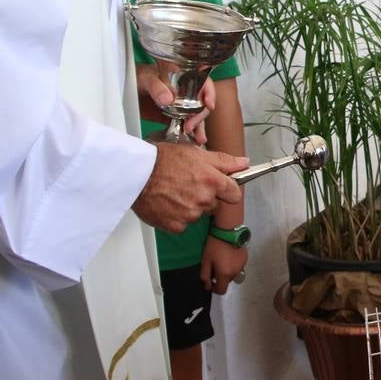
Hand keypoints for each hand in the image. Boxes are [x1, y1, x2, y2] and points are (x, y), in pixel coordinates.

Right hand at [132, 144, 246, 233]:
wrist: (136, 174)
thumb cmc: (163, 160)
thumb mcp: (197, 153)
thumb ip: (224, 160)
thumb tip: (244, 163)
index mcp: (212, 181)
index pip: (235, 194)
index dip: (227, 190)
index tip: (220, 187)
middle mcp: (204, 200)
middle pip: (215, 205)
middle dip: (206, 197)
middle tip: (188, 185)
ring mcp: (190, 215)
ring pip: (198, 215)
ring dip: (190, 206)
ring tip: (174, 192)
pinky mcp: (176, 226)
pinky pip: (183, 224)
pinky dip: (177, 216)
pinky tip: (167, 203)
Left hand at [136, 63, 215, 144]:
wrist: (122, 90)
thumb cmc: (135, 77)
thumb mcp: (146, 79)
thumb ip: (157, 87)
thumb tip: (169, 99)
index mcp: (182, 77)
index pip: (203, 83)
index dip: (209, 93)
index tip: (209, 104)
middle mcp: (184, 92)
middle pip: (201, 103)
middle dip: (200, 116)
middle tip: (190, 126)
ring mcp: (179, 105)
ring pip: (195, 116)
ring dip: (198, 128)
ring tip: (198, 139)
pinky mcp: (171, 116)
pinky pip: (183, 124)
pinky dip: (188, 133)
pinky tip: (191, 141)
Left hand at [200, 235, 247, 294]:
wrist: (229, 230)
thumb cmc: (215, 245)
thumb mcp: (205, 261)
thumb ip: (205, 276)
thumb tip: (207, 286)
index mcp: (225, 275)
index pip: (221, 290)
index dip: (214, 289)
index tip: (210, 281)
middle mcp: (235, 273)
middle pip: (227, 281)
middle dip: (220, 277)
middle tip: (214, 265)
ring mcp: (242, 266)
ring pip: (232, 273)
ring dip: (227, 270)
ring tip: (222, 258)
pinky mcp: (245, 258)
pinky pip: (237, 266)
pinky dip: (232, 264)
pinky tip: (229, 254)